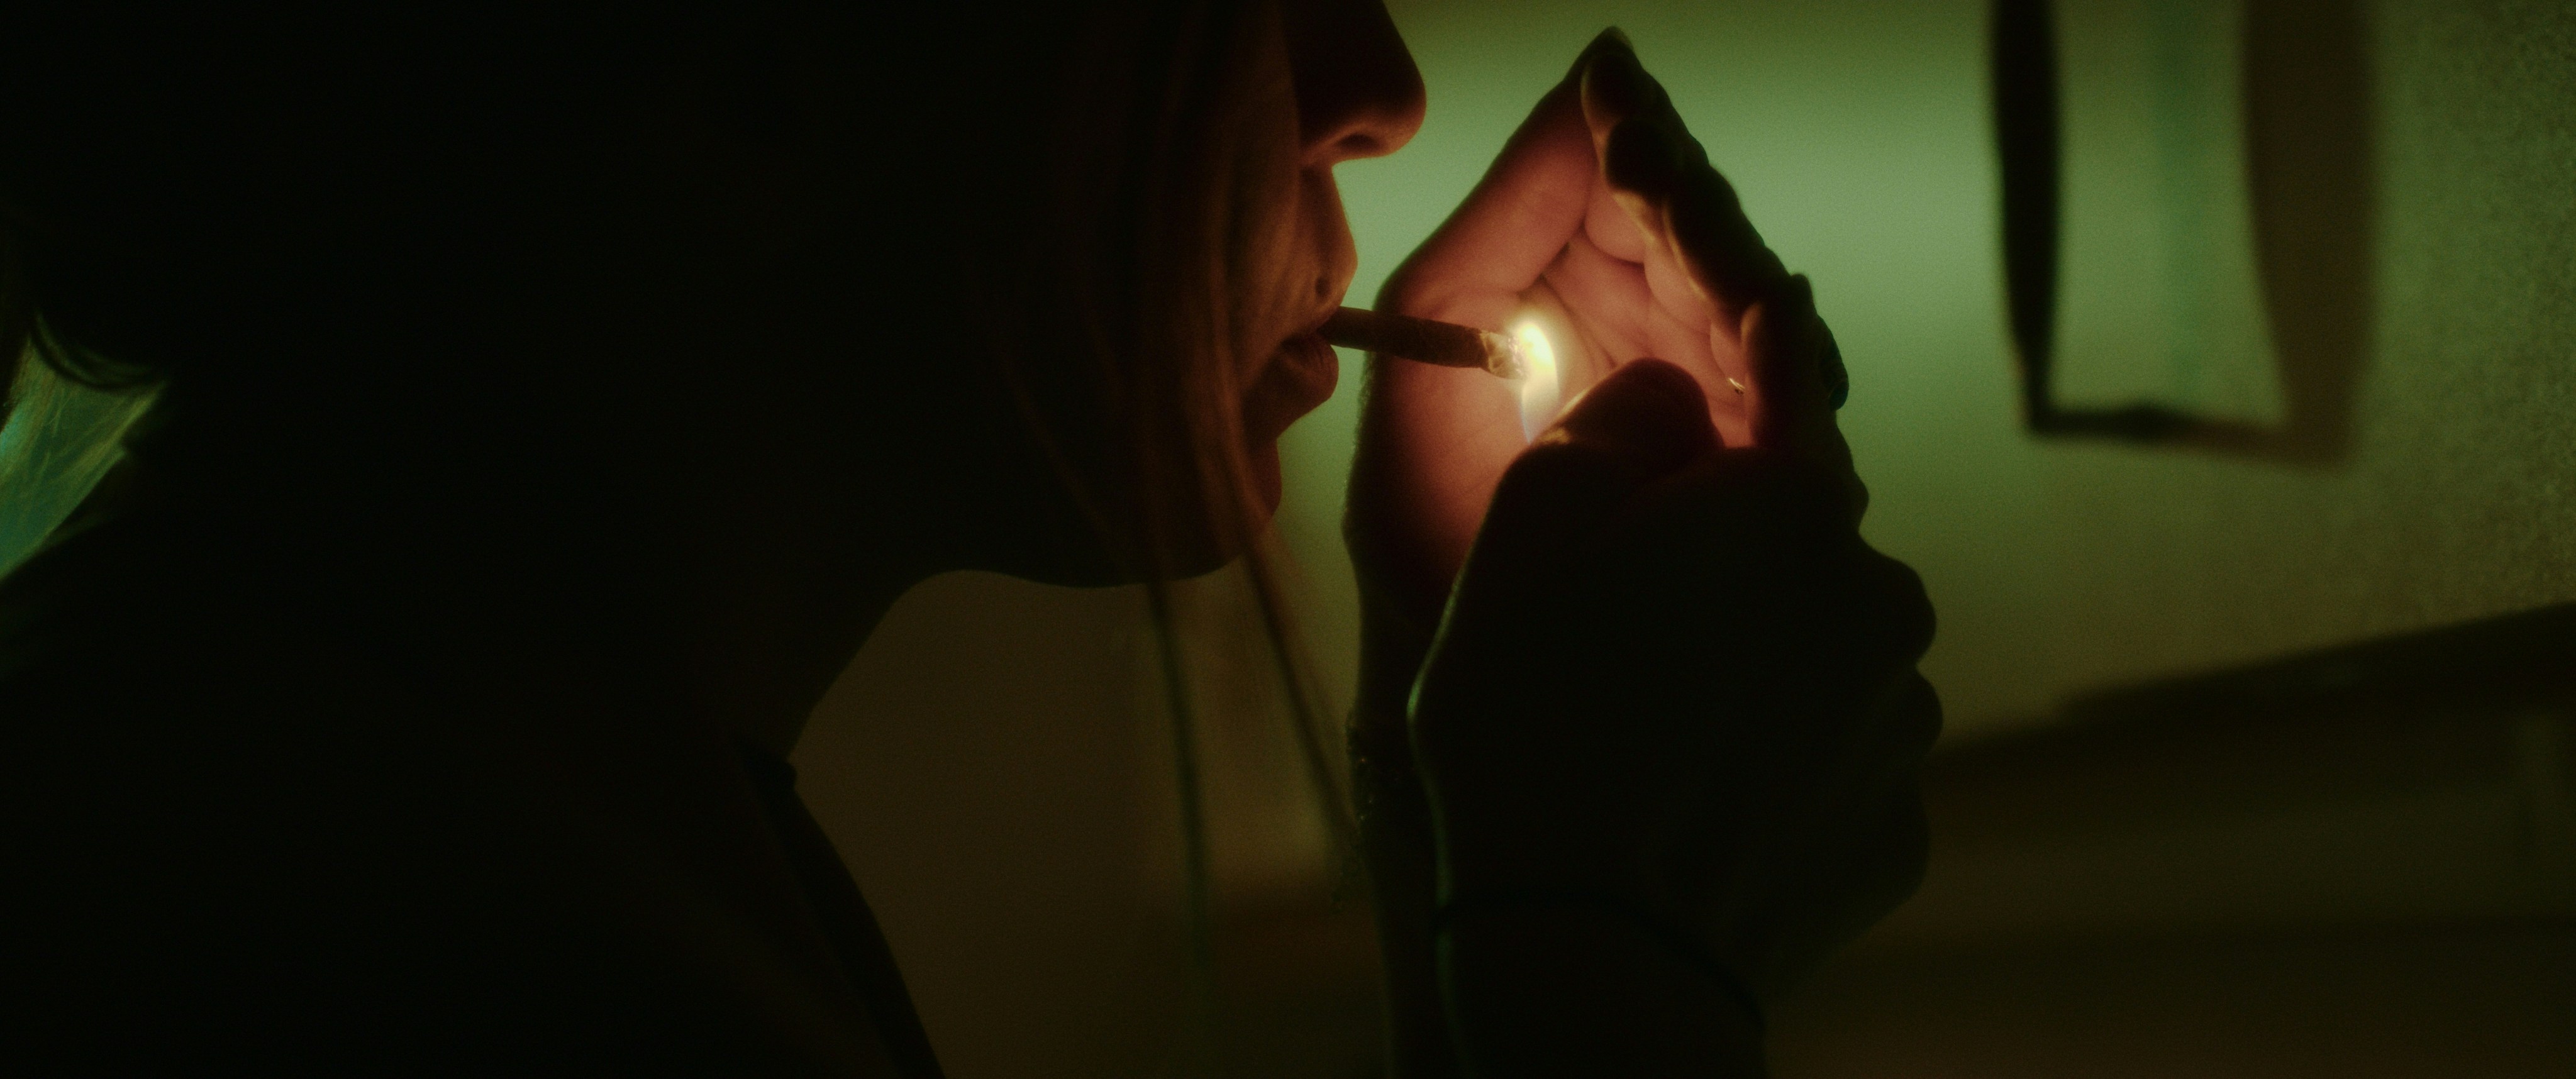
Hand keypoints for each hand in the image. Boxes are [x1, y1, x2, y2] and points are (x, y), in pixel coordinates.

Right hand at [1344, 27, 1933, 1027]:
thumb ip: (1611, 428)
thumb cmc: (1536, 732)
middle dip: (1727, 562)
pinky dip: (1774, 771)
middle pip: (1799, 540)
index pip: (1784, 389)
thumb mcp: (1523, 533)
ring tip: (1646, 740)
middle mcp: (1881, 602)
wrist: (1589, 962)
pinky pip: (1831, 766)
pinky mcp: (1901, 832)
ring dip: (1755, 670)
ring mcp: (1902, 727)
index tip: (1732, 350)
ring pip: (1821, 655)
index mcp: (1794, 508)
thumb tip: (1675, 402)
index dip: (1744, 366)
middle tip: (1618, 631)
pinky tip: (1691, 808)